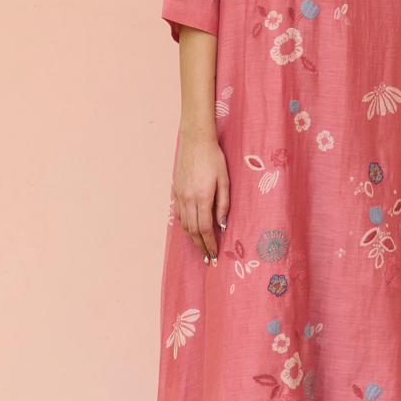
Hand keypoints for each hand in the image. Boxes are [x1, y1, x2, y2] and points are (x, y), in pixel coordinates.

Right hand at [174, 130, 229, 263]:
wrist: (195, 141)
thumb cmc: (214, 158)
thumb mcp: (225, 180)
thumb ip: (223, 203)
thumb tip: (222, 225)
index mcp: (203, 197)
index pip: (206, 228)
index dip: (210, 244)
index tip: (214, 255)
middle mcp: (188, 199)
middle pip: (193, 231)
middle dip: (201, 247)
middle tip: (207, 259)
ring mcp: (180, 196)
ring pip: (185, 225)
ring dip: (192, 239)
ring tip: (200, 248)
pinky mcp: (176, 192)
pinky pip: (180, 215)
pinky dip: (186, 227)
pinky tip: (191, 231)